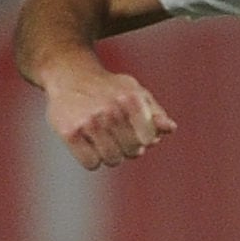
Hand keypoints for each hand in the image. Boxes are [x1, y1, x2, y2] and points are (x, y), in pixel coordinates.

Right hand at [44, 64, 175, 170]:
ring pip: (113, 160)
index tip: (133, 128)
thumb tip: (170, 129)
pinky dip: (91, 159)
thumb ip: (155, 113)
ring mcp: (89, 122)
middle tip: (115, 132)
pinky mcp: (70, 133)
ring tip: (101, 137)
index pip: (149, 139)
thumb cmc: (109, 88)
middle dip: (127, 146)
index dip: (143, 138)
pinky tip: (87, 142)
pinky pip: (92, 164)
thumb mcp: (136, 92)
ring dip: (109, 154)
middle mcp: (111, 110)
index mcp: (131, 98)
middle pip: (132, 151)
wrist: (69, 76)